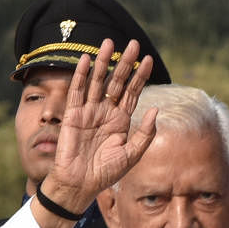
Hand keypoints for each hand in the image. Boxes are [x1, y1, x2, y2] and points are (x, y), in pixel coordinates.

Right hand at [39, 38, 157, 212]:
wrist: (80, 184)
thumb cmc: (106, 173)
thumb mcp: (131, 155)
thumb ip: (145, 134)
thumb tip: (155, 110)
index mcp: (121, 120)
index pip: (133, 92)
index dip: (140, 76)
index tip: (148, 59)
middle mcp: (105, 112)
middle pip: (117, 82)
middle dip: (125, 63)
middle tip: (133, 44)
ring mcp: (89, 111)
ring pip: (97, 81)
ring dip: (102, 62)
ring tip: (109, 43)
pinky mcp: (72, 114)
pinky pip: (77, 91)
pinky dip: (80, 75)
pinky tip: (86, 59)